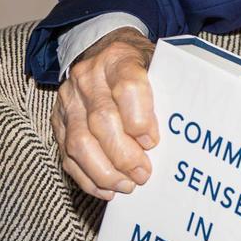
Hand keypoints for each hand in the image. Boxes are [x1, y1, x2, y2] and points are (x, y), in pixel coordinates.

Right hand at [50, 27, 157, 199]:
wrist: (102, 51)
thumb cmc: (140, 65)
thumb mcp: (157, 66)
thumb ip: (167, 92)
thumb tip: (182, 132)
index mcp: (118, 59)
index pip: (127, 86)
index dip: (140, 119)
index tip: (152, 142)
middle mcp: (88, 78)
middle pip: (102, 120)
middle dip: (124, 155)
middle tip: (143, 175)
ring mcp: (69, 100)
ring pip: (79, 142)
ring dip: (105, 171)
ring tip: (127, 185)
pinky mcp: (59, 121)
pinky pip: (67, 155)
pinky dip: (87, 177)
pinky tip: (107, 188)